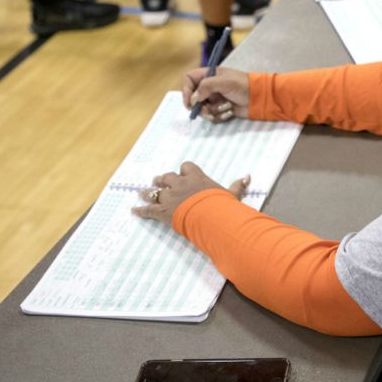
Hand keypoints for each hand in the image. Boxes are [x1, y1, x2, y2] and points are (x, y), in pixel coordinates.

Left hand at [132, 161, 249, 225]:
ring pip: (154, 191)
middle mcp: (180, 184)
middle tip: (158, 181)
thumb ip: (237, 185)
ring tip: (142, 192)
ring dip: (148, 192)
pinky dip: (140, 210)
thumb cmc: (220, 204)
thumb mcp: (232, 194)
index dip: (183, 171)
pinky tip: (134, 210)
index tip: (182, 174)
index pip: (186, 167)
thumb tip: (248, 176)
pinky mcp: (162, 210)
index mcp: (196, 178)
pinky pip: (148, 209)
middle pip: (167, 177)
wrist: (208, 215)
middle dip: (162, 179)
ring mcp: (169, 197)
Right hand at [182, 66, 249, 122]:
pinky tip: (231, 111)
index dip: (186, 90)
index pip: (188, 79)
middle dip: (200, 106)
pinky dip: (220, 116)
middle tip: (207, 110)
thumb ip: (206, 86)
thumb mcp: (224, 82)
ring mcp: (215, 98)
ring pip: (203, 109)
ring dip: (213, 111)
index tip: (189, 102)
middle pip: (193, 98)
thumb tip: (193, 99)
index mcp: (209, 75)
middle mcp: (210, 87)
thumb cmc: (244, 85)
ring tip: (226, 107)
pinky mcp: (221, 109)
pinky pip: (212, 116)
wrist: (260, 98)